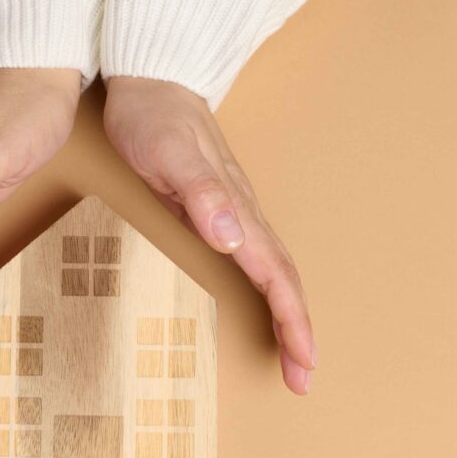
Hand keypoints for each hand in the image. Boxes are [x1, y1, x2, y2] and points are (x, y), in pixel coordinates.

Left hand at [103, 76, 316, 394]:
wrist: (152, 79)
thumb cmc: (155, 115)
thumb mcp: (169, 153)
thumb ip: (202, 193)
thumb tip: (235, 239)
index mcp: (237, 208)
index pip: (276, 274)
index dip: (292, 321)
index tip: (304, 362)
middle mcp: (243, 213)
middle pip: (285, 279)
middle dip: (298, 331)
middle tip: (302, 379)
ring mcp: (233, 212)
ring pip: (274, 271)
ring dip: (287, 316)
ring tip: (293, 356)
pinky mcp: (217, 210)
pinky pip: (253, 261)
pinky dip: (266, 292)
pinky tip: (262, 308)